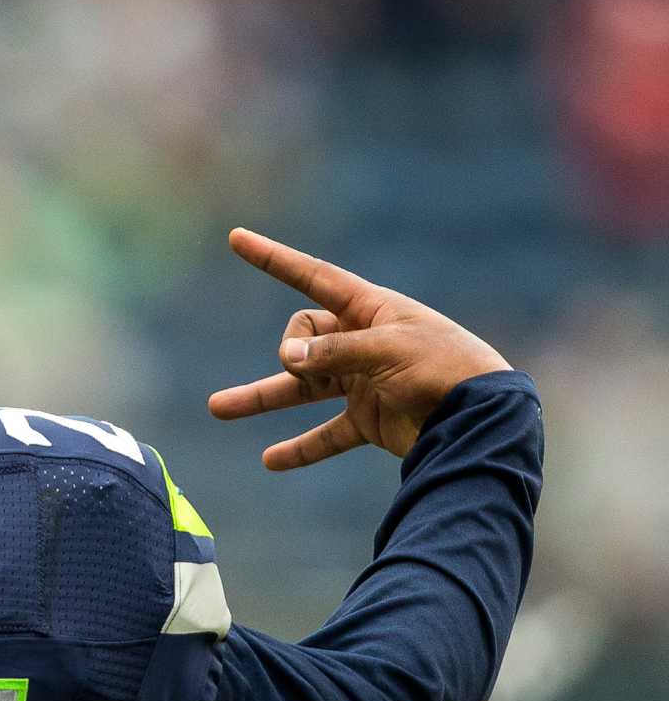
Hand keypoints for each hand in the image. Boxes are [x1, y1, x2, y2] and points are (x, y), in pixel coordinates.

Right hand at [210, 227, 509, 469]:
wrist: (482, 419)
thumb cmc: (442, 370)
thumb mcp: (387, 351)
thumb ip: (334, 353)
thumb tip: (287, 360)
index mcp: (372, 309)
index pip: (312, 277)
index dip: (273, 259)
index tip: (237, 239)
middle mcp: (363, 341)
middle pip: (304, 337)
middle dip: (291, 351)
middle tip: (296, 367)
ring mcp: (364, 382)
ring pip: (300, 387)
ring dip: (261, 398)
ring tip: (217, 407)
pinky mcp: (368, 419)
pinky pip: (325, 433)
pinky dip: (301, 447)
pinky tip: (272, 461)